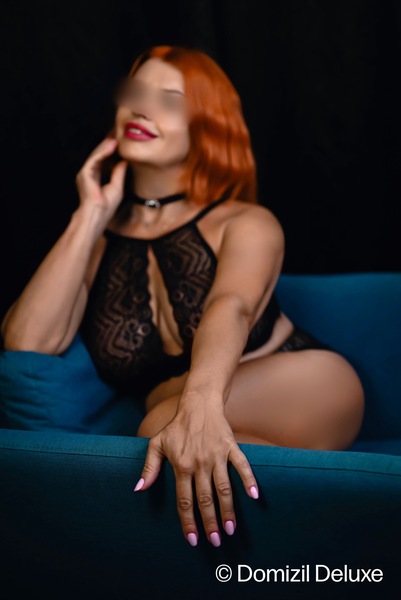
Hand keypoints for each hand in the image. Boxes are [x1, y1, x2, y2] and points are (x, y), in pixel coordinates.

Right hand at [75, 135, 127, 219]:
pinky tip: (111, 144)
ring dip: (106, 145)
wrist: (97, 215)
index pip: (104, 159)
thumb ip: (119, 172)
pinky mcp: (84, 173)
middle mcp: (89, 173)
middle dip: (108, 144)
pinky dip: (103, 151)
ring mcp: (85, 172)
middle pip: (99, 154)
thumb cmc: (106, 206)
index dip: (111, 150)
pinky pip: (95, 158)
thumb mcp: (117, 186)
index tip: (120, 142)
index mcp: (95, 176)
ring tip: (116, 136)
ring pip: (97, 154)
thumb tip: (124, 160)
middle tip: (117, 133)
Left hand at [134, 405, 258, 546]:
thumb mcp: (157, 444)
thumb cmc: (176, 427)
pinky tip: (254, 496)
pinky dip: (249, 480)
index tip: (192, 540)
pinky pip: (241, 465)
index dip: (188, 521)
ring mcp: (216, 455)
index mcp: (181, 465)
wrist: (198, 404)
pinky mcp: (230, 447)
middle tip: (215, 542)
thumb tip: (139, 489)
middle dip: (210, 522)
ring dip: (228, 510)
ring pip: (223, 488)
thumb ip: (149, 467)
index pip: (184, 500)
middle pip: (205, 499)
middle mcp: (199, 463)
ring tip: (231, 530)